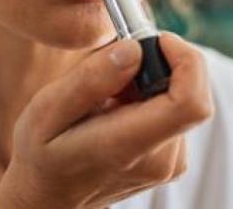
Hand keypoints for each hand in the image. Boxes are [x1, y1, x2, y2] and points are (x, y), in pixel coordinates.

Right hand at [0, 33, 213, 208]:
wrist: (50, 200)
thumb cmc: (42, 155)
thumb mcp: (47, 111)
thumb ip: (90, 79)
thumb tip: (133, 49)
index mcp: (128, 145)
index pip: (189, 102)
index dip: (185, 60)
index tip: (157, 40)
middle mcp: (160, 160)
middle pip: (189, 92)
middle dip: (159, 63)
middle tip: (116, 64)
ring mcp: (170, 164)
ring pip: (181, 98)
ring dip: (152, 82)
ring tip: (108, 95)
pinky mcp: (172, 160)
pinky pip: (174, 112)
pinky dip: (152, 98)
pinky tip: (117, 108)